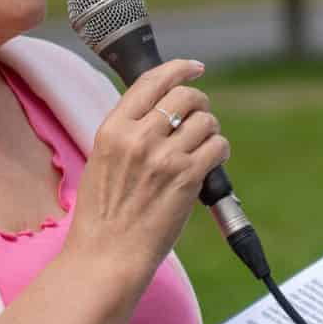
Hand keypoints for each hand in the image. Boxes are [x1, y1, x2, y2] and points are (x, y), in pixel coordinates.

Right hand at [64, 59, 228, 277]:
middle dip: (199, 104)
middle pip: (185, 96)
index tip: (195, 68)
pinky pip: (218, 146)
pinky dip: (220, 151)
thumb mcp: (102, 162)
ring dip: (210, 131)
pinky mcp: (187, 177)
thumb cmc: (104, 217)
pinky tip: (212, 164)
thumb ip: (128, 134)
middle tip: (199, 120)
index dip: (179, 68)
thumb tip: (162, 114)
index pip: (151, 81)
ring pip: (206, 120)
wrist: (106, 256)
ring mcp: (164, 156)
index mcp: (112, 129)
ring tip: (202, 149)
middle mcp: (138, 137)